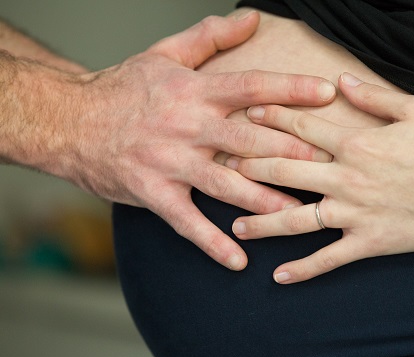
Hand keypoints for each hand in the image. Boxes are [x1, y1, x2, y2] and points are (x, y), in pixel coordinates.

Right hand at [65, 11, 335, 269]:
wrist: (69, 120)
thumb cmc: (123, 88)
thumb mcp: (165, 53)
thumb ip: (210, 36)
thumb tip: (251, 19)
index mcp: (196, 91)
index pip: (252, 86)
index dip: (291, 89)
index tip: (328, 93)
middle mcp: (188, 126)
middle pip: (249, 139)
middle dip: (291, 151)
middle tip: (328, 164)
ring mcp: (171, 162)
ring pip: (227, 183)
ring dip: (264, 201)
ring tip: (299, 216)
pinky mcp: (154, 193)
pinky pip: (187, 222)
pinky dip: (212, 243)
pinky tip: (238, 260)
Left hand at [227, 73, 413, 282]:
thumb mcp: (413, 109)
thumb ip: (372, 96)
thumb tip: (340, 79)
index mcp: (355, 143)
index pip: (301, 127)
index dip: (270, 120)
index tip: (245, 117)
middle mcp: (345, 177)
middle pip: (285, 170)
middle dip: (250, 167)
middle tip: (222, 168)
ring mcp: (353, 213)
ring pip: (296, 218)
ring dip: (263, 222)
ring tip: (237, 226)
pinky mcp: (367, 242)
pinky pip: (328, 259)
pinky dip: (303, 270)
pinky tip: (279, 277)